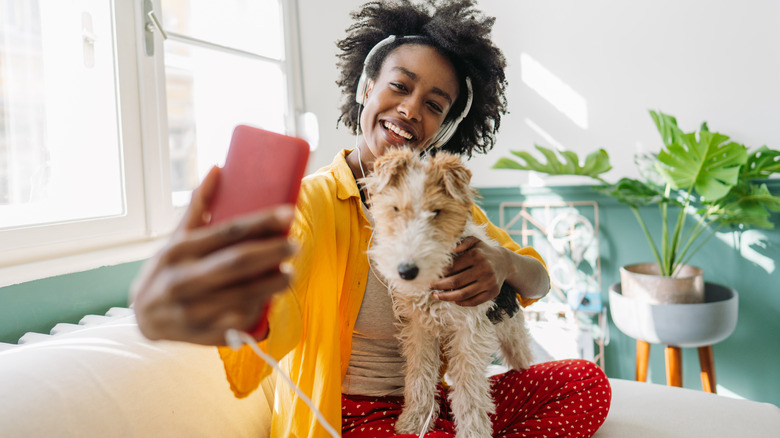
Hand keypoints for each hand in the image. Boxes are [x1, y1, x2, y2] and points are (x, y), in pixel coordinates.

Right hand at [130, 166, 296, 344]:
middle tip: (295, 245)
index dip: (262, 221)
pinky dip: (257, 310)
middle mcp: (184, 279)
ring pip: (242, 295)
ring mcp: (192, 310)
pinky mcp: (201, 334)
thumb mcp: (177, 237)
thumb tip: (218, 169)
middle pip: (238, 263)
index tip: (289, 213)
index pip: (228, 231)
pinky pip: (237, 322)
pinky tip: (270, 300)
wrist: (143, 316)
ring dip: (271, 284)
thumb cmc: (167, 269)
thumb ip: (199, 205)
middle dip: (272, 252)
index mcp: (181, 250)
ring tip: (289, 273)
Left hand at [429, 236, 507, 306]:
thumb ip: (461, 242)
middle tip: (428, 287)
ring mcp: (489, 282)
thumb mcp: (474, 241)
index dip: (439, 274)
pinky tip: (452, 300)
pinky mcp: (493, 293)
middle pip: (455, 282)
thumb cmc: (483, 251)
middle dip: (439, 286)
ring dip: (446, 297)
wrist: (505, 262)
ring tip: (436, 296)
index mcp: (476, 255)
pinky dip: (461, 302)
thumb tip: (448, 248)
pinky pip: (474, 301)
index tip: (429, 276)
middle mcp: (484, 269)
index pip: (452, 268)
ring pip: (463, 294)